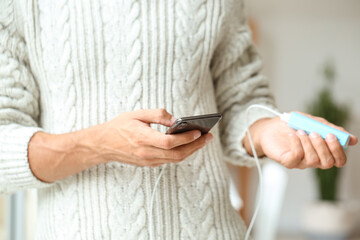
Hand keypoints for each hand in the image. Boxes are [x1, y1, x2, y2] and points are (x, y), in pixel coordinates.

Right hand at [90, 109, 212, 166]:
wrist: (103, 144)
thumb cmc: (120, 126)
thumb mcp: (136, 114)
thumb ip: (157, 115)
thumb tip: (176, 120)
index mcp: (142, 138)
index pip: (169, 142)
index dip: (186, 138)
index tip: (198, 131)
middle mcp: (146, 153)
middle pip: (177, 154)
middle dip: (195, 146)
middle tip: (208, 137)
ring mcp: (147, 161)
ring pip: (175, 159)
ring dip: (190, 150)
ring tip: (202, 140)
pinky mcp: (148, 164)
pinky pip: (168, 160)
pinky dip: (180, 153)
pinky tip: (188, 145)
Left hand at [243, 112, 357, 168]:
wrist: (269, 127)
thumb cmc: (292, 125)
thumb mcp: (313, 122)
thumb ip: (330, 129)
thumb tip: (352, 139)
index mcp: (323, 151)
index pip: (339, 160)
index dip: (339, 150)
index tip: (332, 135)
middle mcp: (313, 159)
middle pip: (328, 163)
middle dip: (324, 147)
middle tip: (316, 133)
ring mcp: (300, 162)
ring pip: (313, 160)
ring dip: (308, 143)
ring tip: (301, 131)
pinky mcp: (288, 161)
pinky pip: (296, 156)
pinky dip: (296, 143)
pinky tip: (293, 134)